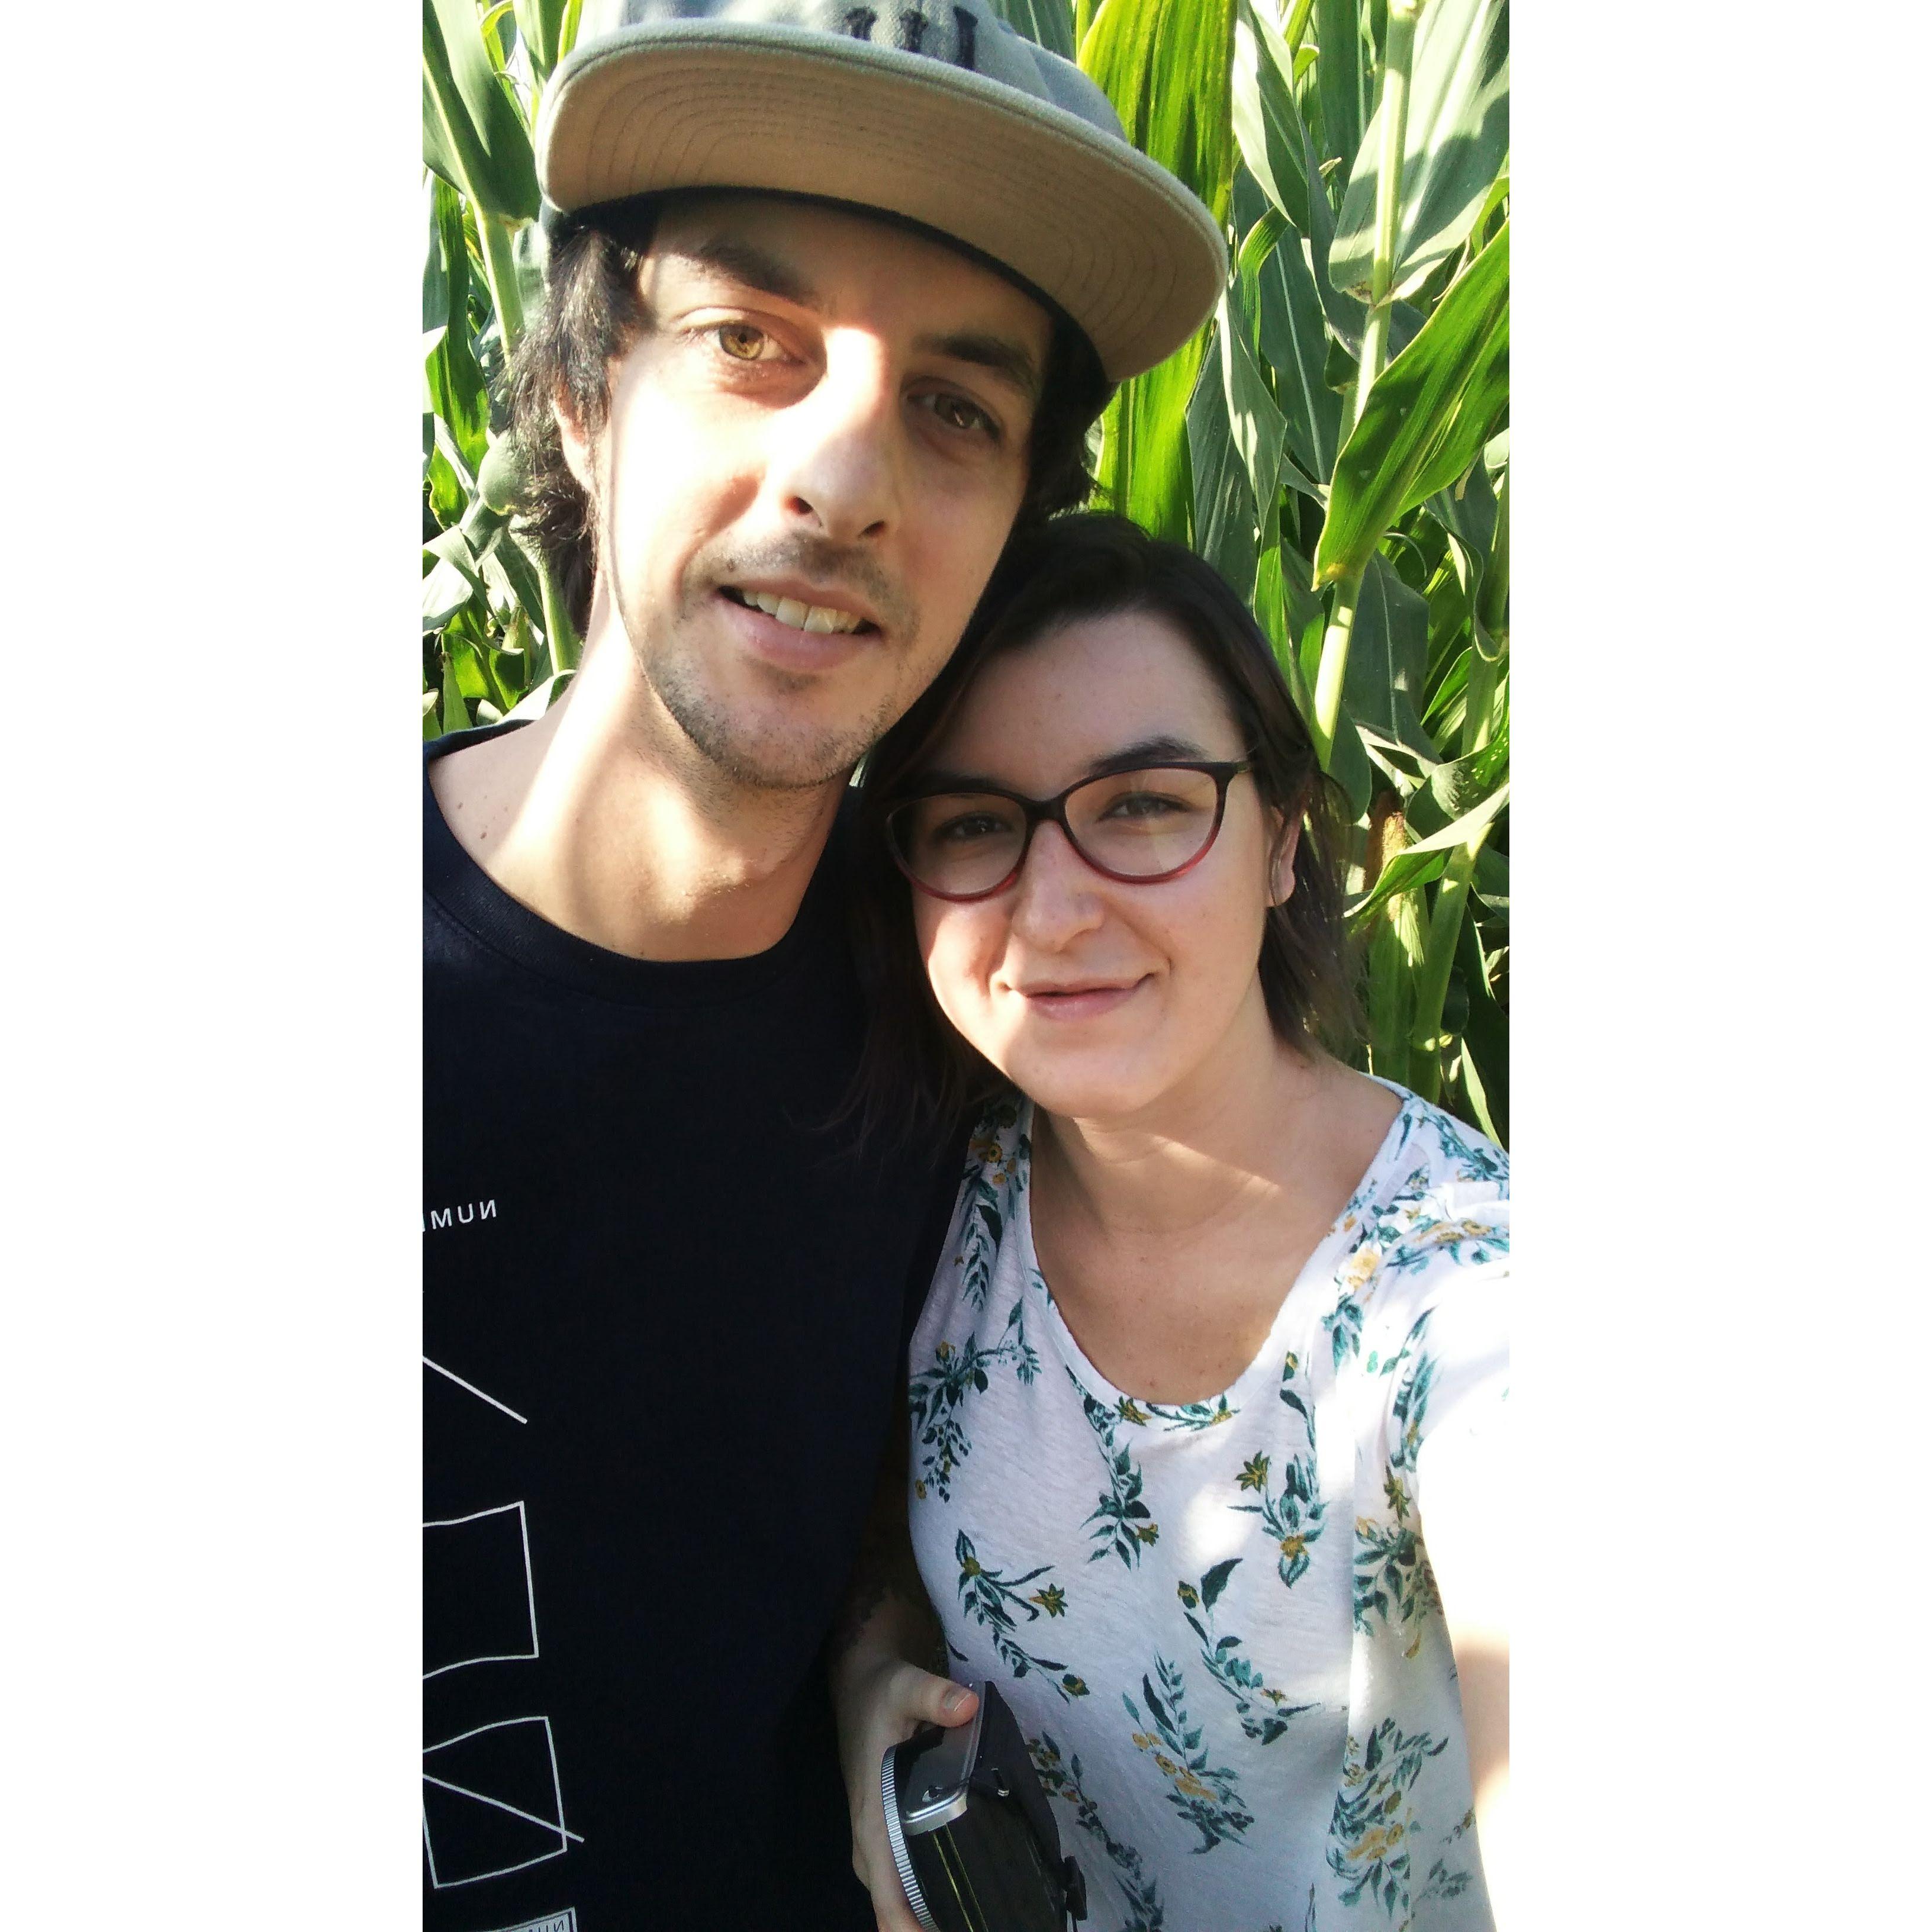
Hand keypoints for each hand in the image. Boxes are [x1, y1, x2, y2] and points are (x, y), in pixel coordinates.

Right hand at [836, 1652, 979, 1931]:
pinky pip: (901, 1880)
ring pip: (897, 1897)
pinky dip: (923, 1897)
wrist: (858, 1684)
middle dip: (928, 1929)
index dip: (911, 1930)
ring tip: (976, 1918)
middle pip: (893, 1909)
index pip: (887, 1897)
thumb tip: (967, 1707)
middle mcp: (870, 1840)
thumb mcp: (905, 1686)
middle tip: (980, 1924)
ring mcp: (875, 1839)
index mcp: (872, 1819)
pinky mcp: (885, 1831)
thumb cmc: (880, 1692)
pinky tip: (958, 1898)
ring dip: (927, 1916)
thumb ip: (935, 1696)